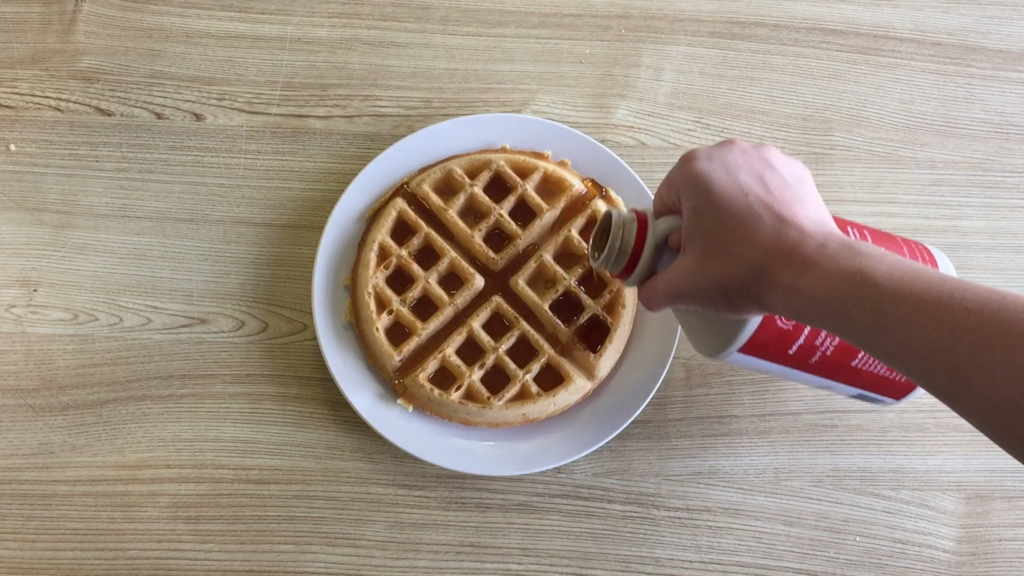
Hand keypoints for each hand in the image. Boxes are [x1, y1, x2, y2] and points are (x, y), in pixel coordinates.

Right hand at [638, 139, 843, 314]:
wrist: (811, 272)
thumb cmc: (743, 270)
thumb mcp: (684, 287)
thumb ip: (653, 289)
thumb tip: (648, 293)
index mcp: (693, 170)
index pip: (665, 205)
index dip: (672, 236)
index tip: (688, 257)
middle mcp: (728, 152)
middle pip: (698, 193)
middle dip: (701, 222)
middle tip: (715, 257)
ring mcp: (766, 157)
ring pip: (732, 188)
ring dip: (731, 213)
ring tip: (745, 249)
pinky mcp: (795, 170)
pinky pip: (765, 188)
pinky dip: (762, 208)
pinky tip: (769, 237)